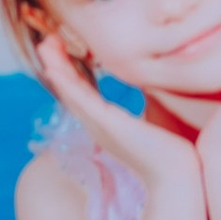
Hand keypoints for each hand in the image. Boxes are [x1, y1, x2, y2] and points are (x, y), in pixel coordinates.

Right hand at [36, 33, 206, 203]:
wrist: (177, 177)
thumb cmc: (170, 152)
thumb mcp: (155, 120)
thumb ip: (149, 104)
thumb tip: (156, 88)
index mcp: (108, 124)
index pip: (83, 93)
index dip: (70, 72)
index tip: (62, 49)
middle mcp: (99, 125)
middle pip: (71, 91)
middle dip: (57, 65)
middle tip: (45, 42)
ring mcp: (101, 126)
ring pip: (71, 93)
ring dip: (56, 68)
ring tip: (44, 46)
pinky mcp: (108, 125)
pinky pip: (82, 101)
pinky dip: (67, 84)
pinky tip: (54, 69)